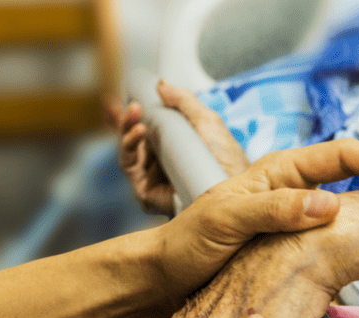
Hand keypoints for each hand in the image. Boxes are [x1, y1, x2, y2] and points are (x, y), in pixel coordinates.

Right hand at [106, 80, 249, 214]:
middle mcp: (158, 162)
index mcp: (171, 146)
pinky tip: (140, 133)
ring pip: (127, 151)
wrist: (234, 185)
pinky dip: (129, 148)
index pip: (144, 128)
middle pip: (131, 139)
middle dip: (125, 119)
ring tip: (135, 116)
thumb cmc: (226, 157)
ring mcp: (150, 178)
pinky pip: (129, 168)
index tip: (128, 98)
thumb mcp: (206, 120)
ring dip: (126, 129)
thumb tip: (161, 84)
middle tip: (132, 105)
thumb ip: (184, 101)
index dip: (132, 115)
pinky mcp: (146, 192)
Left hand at [151, 139, 358, 309]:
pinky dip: (358, 237)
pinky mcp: (294, 242)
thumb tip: (329, 205)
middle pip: (353, 173)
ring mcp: (296, 215)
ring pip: (348, 203)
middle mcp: (293, 188)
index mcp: (279, 171)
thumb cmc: (191, 240)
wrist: (170, 272)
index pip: (341, 154)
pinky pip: (334, 235)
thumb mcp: (228, 220)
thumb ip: (274, 209)